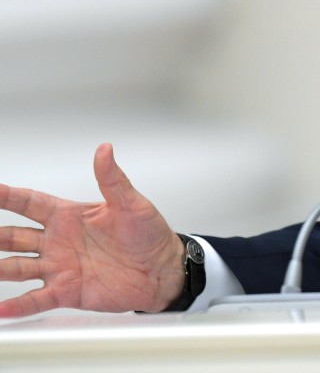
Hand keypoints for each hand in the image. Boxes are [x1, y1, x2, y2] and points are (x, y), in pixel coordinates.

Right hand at [0, 144, 184, 317]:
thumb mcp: (132, 204)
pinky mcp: (67, 291)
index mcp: (70, 216)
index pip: (30, 203)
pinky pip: (36, 299)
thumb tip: (105, 150)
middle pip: (13, 236)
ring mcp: (60, 267)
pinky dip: (17, 305)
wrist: (164, 270)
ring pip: (17, 267)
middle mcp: (59, 241)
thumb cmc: (150, 235)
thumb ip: (113, 179)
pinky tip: (3, 308)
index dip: (7, 196)